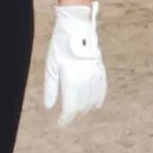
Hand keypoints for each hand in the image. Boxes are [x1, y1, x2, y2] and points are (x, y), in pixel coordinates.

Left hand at [43, 1, 106, 126]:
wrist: (77, 28)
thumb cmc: (60, 46)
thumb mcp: (51, 66)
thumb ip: (51, 88)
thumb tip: (49, 107)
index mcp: (72, 80)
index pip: (71, 107)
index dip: (66, 118)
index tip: (61, 124)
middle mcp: (86, 81)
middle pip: (82, 106)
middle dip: (74, 115)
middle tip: (66, 119)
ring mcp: (95, 76)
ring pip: (93, 100)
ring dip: (85, 109)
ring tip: (77, 113)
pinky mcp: (101, 70)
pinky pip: (102, 90)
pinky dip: (98, 99)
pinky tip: (95, 105)